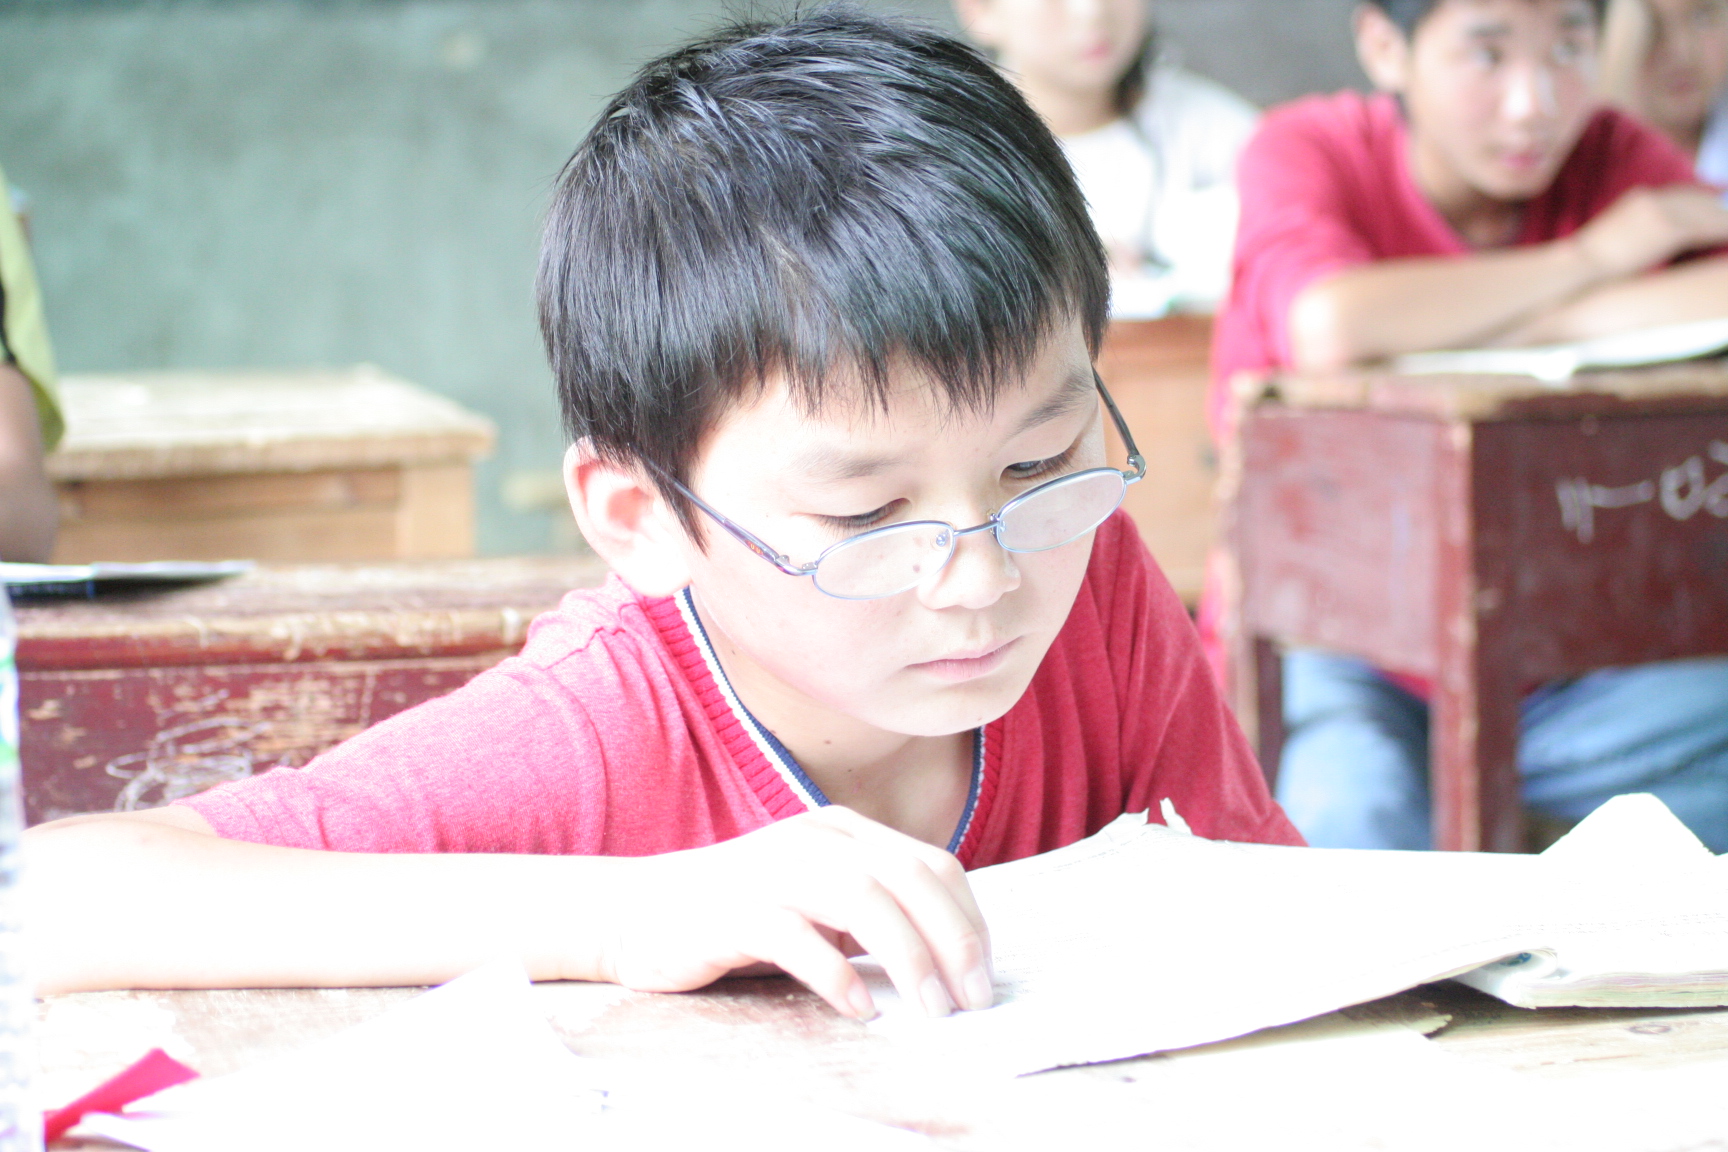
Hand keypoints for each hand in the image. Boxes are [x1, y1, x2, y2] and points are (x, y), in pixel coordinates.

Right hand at [595, 807, 992, 1019]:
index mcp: (844, 831)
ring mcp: (773, 869)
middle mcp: (815, 839)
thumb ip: (874, 912)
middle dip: (953, 942)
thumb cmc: (741, 915)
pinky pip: (799, 938)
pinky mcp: (734, 910)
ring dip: (909, 958)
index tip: (984, 976)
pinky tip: (860, 1008)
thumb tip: (948, 962)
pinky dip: (839, 975)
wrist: (638, 912)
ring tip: (930, 1009)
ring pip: (864, 900)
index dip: (970, 922)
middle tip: (972, 1001)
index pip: (934, 865)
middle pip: (909, 879)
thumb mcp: (819, 900)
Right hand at [1572, 186, 1727, 280]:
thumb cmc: (1588, 260)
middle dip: (1716, 205)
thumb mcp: (1612, 233)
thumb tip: (1640, 238)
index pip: (1679, 192)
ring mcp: (1663, 213)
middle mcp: (1653, 199)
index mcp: (1639, 198)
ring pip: (1706, 213)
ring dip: (1723, 220)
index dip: (1703, 192)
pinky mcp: (1670, 230)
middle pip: (1696, 199)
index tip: (1719, 191)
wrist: (1581, 264)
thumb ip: (1632, 227)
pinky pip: (1706, 228)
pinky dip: (1723, 231)